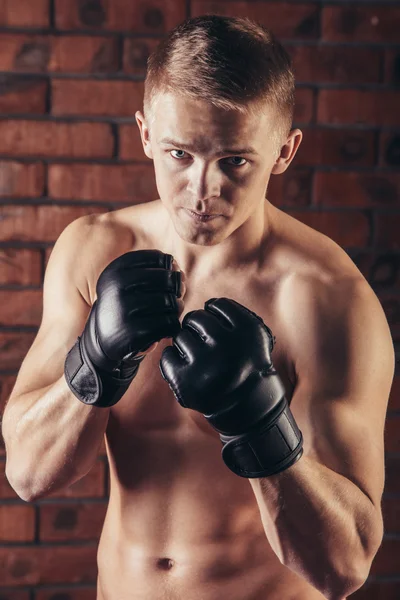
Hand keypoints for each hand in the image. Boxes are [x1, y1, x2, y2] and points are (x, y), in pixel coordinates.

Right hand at [65, 249, 181, 406]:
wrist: (102, 341)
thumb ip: (154, 270)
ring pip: (171, 302)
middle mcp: (117, 287)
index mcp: (116, 270)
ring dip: (177, 308)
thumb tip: (179, 271)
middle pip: (168, 279)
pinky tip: (166, 328)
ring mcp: (124, 310)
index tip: (168, 278)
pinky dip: (173, 326)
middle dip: (177, 288)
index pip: (160, 259)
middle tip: (175, 297)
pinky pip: (169, 324)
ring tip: (170, 313)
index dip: (171, 268)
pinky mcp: (133, 333)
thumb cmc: (124, 306)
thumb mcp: (127, 282)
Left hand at [159, 297, 302, 477]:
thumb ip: (234, 314)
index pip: (218, 305)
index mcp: (248, 330)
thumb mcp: (254, 335)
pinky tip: (187, 368)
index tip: (222, 329)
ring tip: (201, 360)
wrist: (247, 408)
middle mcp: (227, 345)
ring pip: (180, 336)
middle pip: (196, 318)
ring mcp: (205, 365)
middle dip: (198, 329)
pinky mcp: (186, 382)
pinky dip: (173, 360)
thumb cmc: (246, 365)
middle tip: (207, 345)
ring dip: (187, 344)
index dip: (217, 315)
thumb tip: (205, 303)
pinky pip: (167, 355)